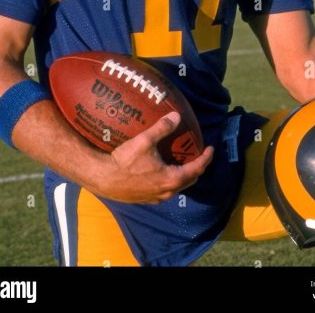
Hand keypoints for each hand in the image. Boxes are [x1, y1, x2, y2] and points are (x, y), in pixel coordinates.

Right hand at [97, 112, 213, 203]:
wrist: (103, 178)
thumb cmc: (124, 161)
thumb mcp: (145, 141)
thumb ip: (162, 128)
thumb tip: (177, 116)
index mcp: (172, 179)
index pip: (197, 168)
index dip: (206, 158)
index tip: (211, 148)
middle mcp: (167, 192)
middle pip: (190, 180)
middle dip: (197, 167)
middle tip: (198, 154)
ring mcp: (156, 198)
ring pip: (177, 187)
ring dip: (184, 175)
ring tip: (182, 162)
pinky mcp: (146, 199)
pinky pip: (165, 190)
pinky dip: (171, 180)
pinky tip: (163, 171)